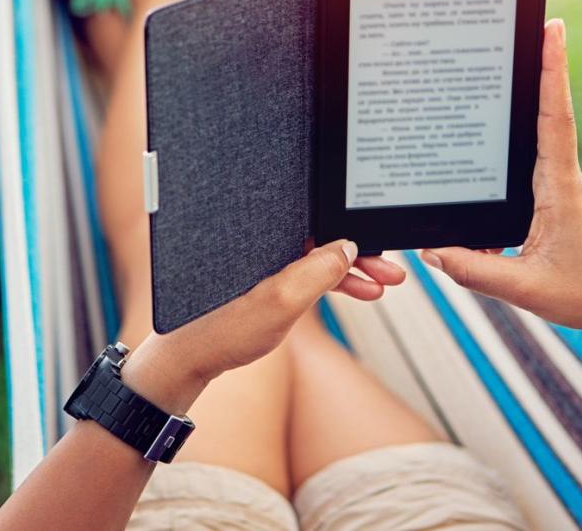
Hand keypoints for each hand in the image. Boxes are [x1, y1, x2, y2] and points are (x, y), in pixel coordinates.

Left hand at [124, 239, 378, 410]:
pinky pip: (306, 272)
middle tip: (392, 273)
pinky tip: (356, 292)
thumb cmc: (224, 330)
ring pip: (317, 257)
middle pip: (322, 237)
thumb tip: (347, 247)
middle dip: (360, 255)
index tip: (381, 249)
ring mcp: (264, 258)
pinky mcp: (264, 276)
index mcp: (265, 234)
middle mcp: (264, 239)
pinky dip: (331, 283)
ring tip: (382, 287)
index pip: (319, 222)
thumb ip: (317, 272)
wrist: (189, 359)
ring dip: (350, 272)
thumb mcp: (281, 303)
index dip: (354, 234)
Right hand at [421, 19, 581, 346]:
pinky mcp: (555, 203)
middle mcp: (563, 180)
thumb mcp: (526, 289)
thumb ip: (476, 272)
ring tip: (504, 69)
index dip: (553, 73)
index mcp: (561, 190)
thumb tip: (432, 251)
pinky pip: (527, 170)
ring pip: (534, 143)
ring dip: (523, 108)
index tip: (553, 29)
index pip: (555, 120)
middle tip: (526, 24)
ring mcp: (561, 189)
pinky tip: (485, 161)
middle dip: (537, 69)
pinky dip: (507, 160)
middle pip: (545, 114)